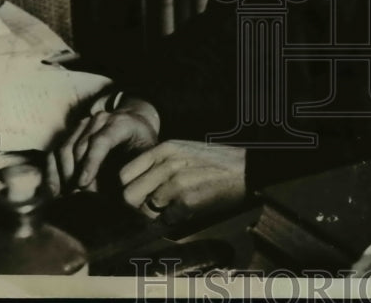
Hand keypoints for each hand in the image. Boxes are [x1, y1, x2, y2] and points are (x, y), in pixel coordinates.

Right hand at [51, 98, 159, 192]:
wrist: (134, 123)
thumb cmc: (141, 143)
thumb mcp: (147, 153)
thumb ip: (135, 169)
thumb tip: (121, 192)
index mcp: (120, 123)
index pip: (101, 141)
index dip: (90, 163)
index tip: (83, 185)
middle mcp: (98, 120)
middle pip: (79, 147)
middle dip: (76, 175)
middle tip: (78, 198)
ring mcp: (82, 125)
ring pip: (63, 149)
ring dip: (62, 175)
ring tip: (66, 196)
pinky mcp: (70, 134)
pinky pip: (54, 152)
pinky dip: (52, 172)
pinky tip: (54, 191)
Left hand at [119, 141, 245, 221]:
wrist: (246, 168)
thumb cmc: (214, 161)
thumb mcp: (183, 150)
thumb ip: (159, 162)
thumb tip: (135, 183)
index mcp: (164, 149)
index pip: (124, 174)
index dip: (127, 188)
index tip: (137, 195)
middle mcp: (166, 164)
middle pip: (128, 195)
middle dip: (137, 206)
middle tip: (151, 208)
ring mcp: (176, 183)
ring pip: (146, 210)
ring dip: (157, 215)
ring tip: (172, 208)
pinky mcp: (187, 201)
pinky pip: (165, 221)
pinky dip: (173, 221)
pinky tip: (185, 212)